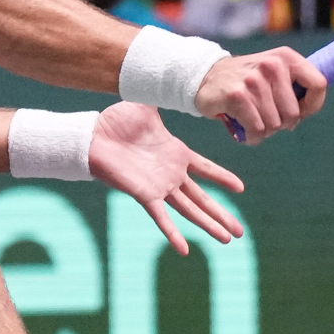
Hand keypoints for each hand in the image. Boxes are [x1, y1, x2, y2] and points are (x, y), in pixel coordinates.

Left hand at [88, 102, 243, 252]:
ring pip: (190, 210)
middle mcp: (171, 174)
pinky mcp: (145, 194)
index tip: (240, 189)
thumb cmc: (117, 121)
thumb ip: (165, 99)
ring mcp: (159, 186)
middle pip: (203, 199)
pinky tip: (184, 250)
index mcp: (176, 154)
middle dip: (222, 215)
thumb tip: (179, 83)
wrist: (92, 135)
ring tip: (226, 240)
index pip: (206, 169)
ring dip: (208, 225)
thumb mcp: (147, 106)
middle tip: (240, 232)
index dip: (222, 178)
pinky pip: (161, 217)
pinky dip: (172, 234)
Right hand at [194, 46, 324, 142]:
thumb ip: (295, 87)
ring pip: (274, 125)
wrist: (205, 76)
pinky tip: (244, 130)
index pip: (319, 84)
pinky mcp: (237, 95)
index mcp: (286, 57)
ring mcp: (254, 80)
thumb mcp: (274, 72)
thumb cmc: (247, 81)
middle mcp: (272, 65)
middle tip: (266, 117)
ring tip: (252, 120)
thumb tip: (311, 108)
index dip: (312, 106)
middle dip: (281, 124)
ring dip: (264, 131)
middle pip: (294, 114)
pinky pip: (257, 130)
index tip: (299, 112)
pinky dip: (252, 137)